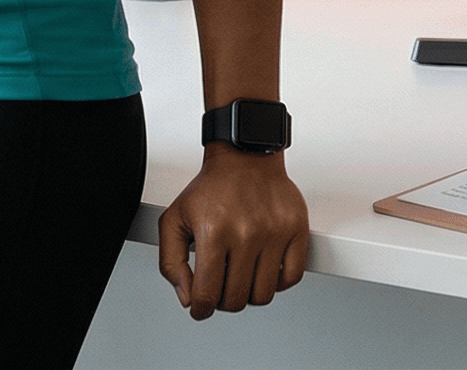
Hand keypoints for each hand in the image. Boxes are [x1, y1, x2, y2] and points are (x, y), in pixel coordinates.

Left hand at [157, 147, 308, 318]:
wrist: (244, 157)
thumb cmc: (211, 188)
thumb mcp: (174, 220)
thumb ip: (170, 262)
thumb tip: (187, 297)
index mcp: (213, 232)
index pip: (208, 294)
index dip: (201, 309)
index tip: (201, 308)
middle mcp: (246, 234)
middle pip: (237, 299)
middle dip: (224, 302)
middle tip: (221, 288)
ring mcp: (274, 233)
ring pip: (264, 294)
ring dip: (250, 294)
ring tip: (241, 277)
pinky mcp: (296, 230)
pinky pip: (291, 277)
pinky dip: (278, 283)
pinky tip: (264, 270)